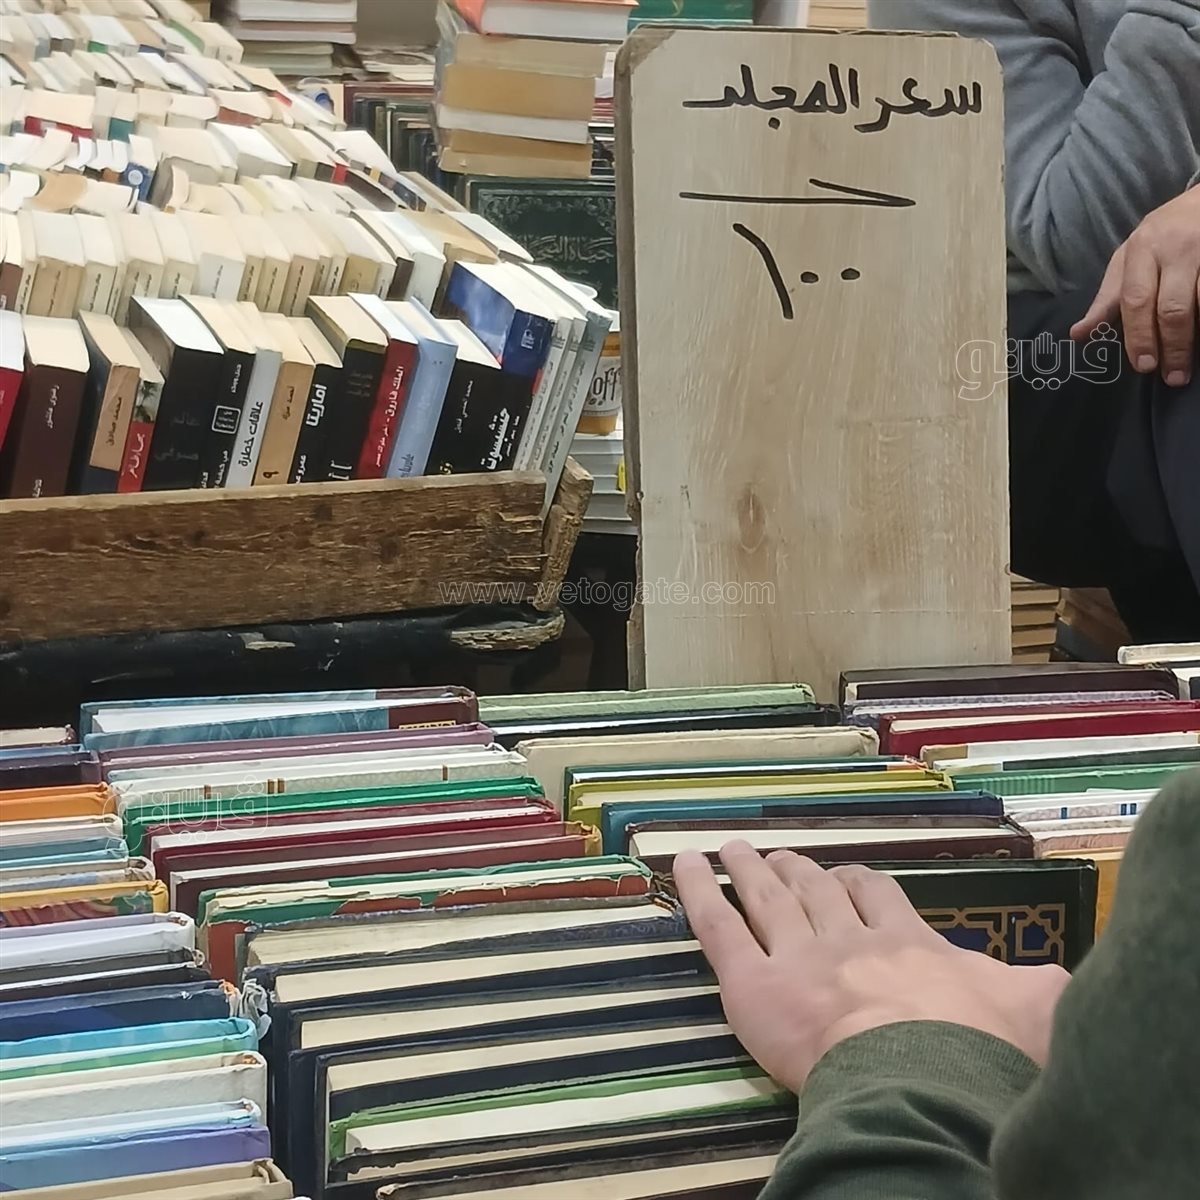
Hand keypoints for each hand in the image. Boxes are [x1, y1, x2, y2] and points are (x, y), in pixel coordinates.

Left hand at [675, 842, 1069, 1092]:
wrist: (924, 1078)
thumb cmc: (979, 1053)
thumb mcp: (1036, 1012)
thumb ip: (1040, 989)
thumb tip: (1058, 980)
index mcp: (908, 944)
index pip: (877, 899)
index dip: (857, 884)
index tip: (846, 875)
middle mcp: (848, 939)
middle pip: (815, 893)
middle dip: (797, 873)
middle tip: (780, 858)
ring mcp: (797, 955)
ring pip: (766, 899)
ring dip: (748, 870)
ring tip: (734, 849)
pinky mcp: (752, 982)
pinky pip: (717, 925)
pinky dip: (695, 889)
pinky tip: (680, 863)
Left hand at [1071, 187, 1199, 387]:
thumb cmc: (1162, 235)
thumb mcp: (1130, 259)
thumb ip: (1109, 297)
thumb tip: (1078, 335)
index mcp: (1142, 249)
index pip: (1136, 300)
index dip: (1139, 336)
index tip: (1144, 366)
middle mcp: (1176, 247)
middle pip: (1172, 307)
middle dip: (1170, 345)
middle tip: (1171, 375)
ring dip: (1196, 337)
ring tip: (1191, 365)